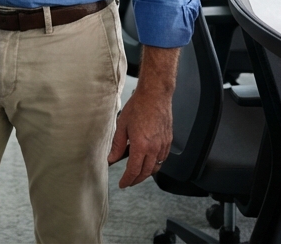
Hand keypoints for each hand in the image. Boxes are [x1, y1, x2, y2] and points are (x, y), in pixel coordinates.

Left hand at [108, 44, 176, 187]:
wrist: (155, 95)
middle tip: (128, 181)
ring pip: (156, 167)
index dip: (127, 180)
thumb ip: (117, 145)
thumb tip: (112, 158)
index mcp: (141, 145)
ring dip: (146, 173)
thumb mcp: (122, 125)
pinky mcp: (168, 141)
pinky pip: (162, 158)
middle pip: (146, 172)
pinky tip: (148, 160)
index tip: (122, 184)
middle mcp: (154, 148)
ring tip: (137, 172)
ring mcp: (163, 145)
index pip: (134, 171)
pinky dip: (155, 163)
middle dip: (136, 180)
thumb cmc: (139, 106)